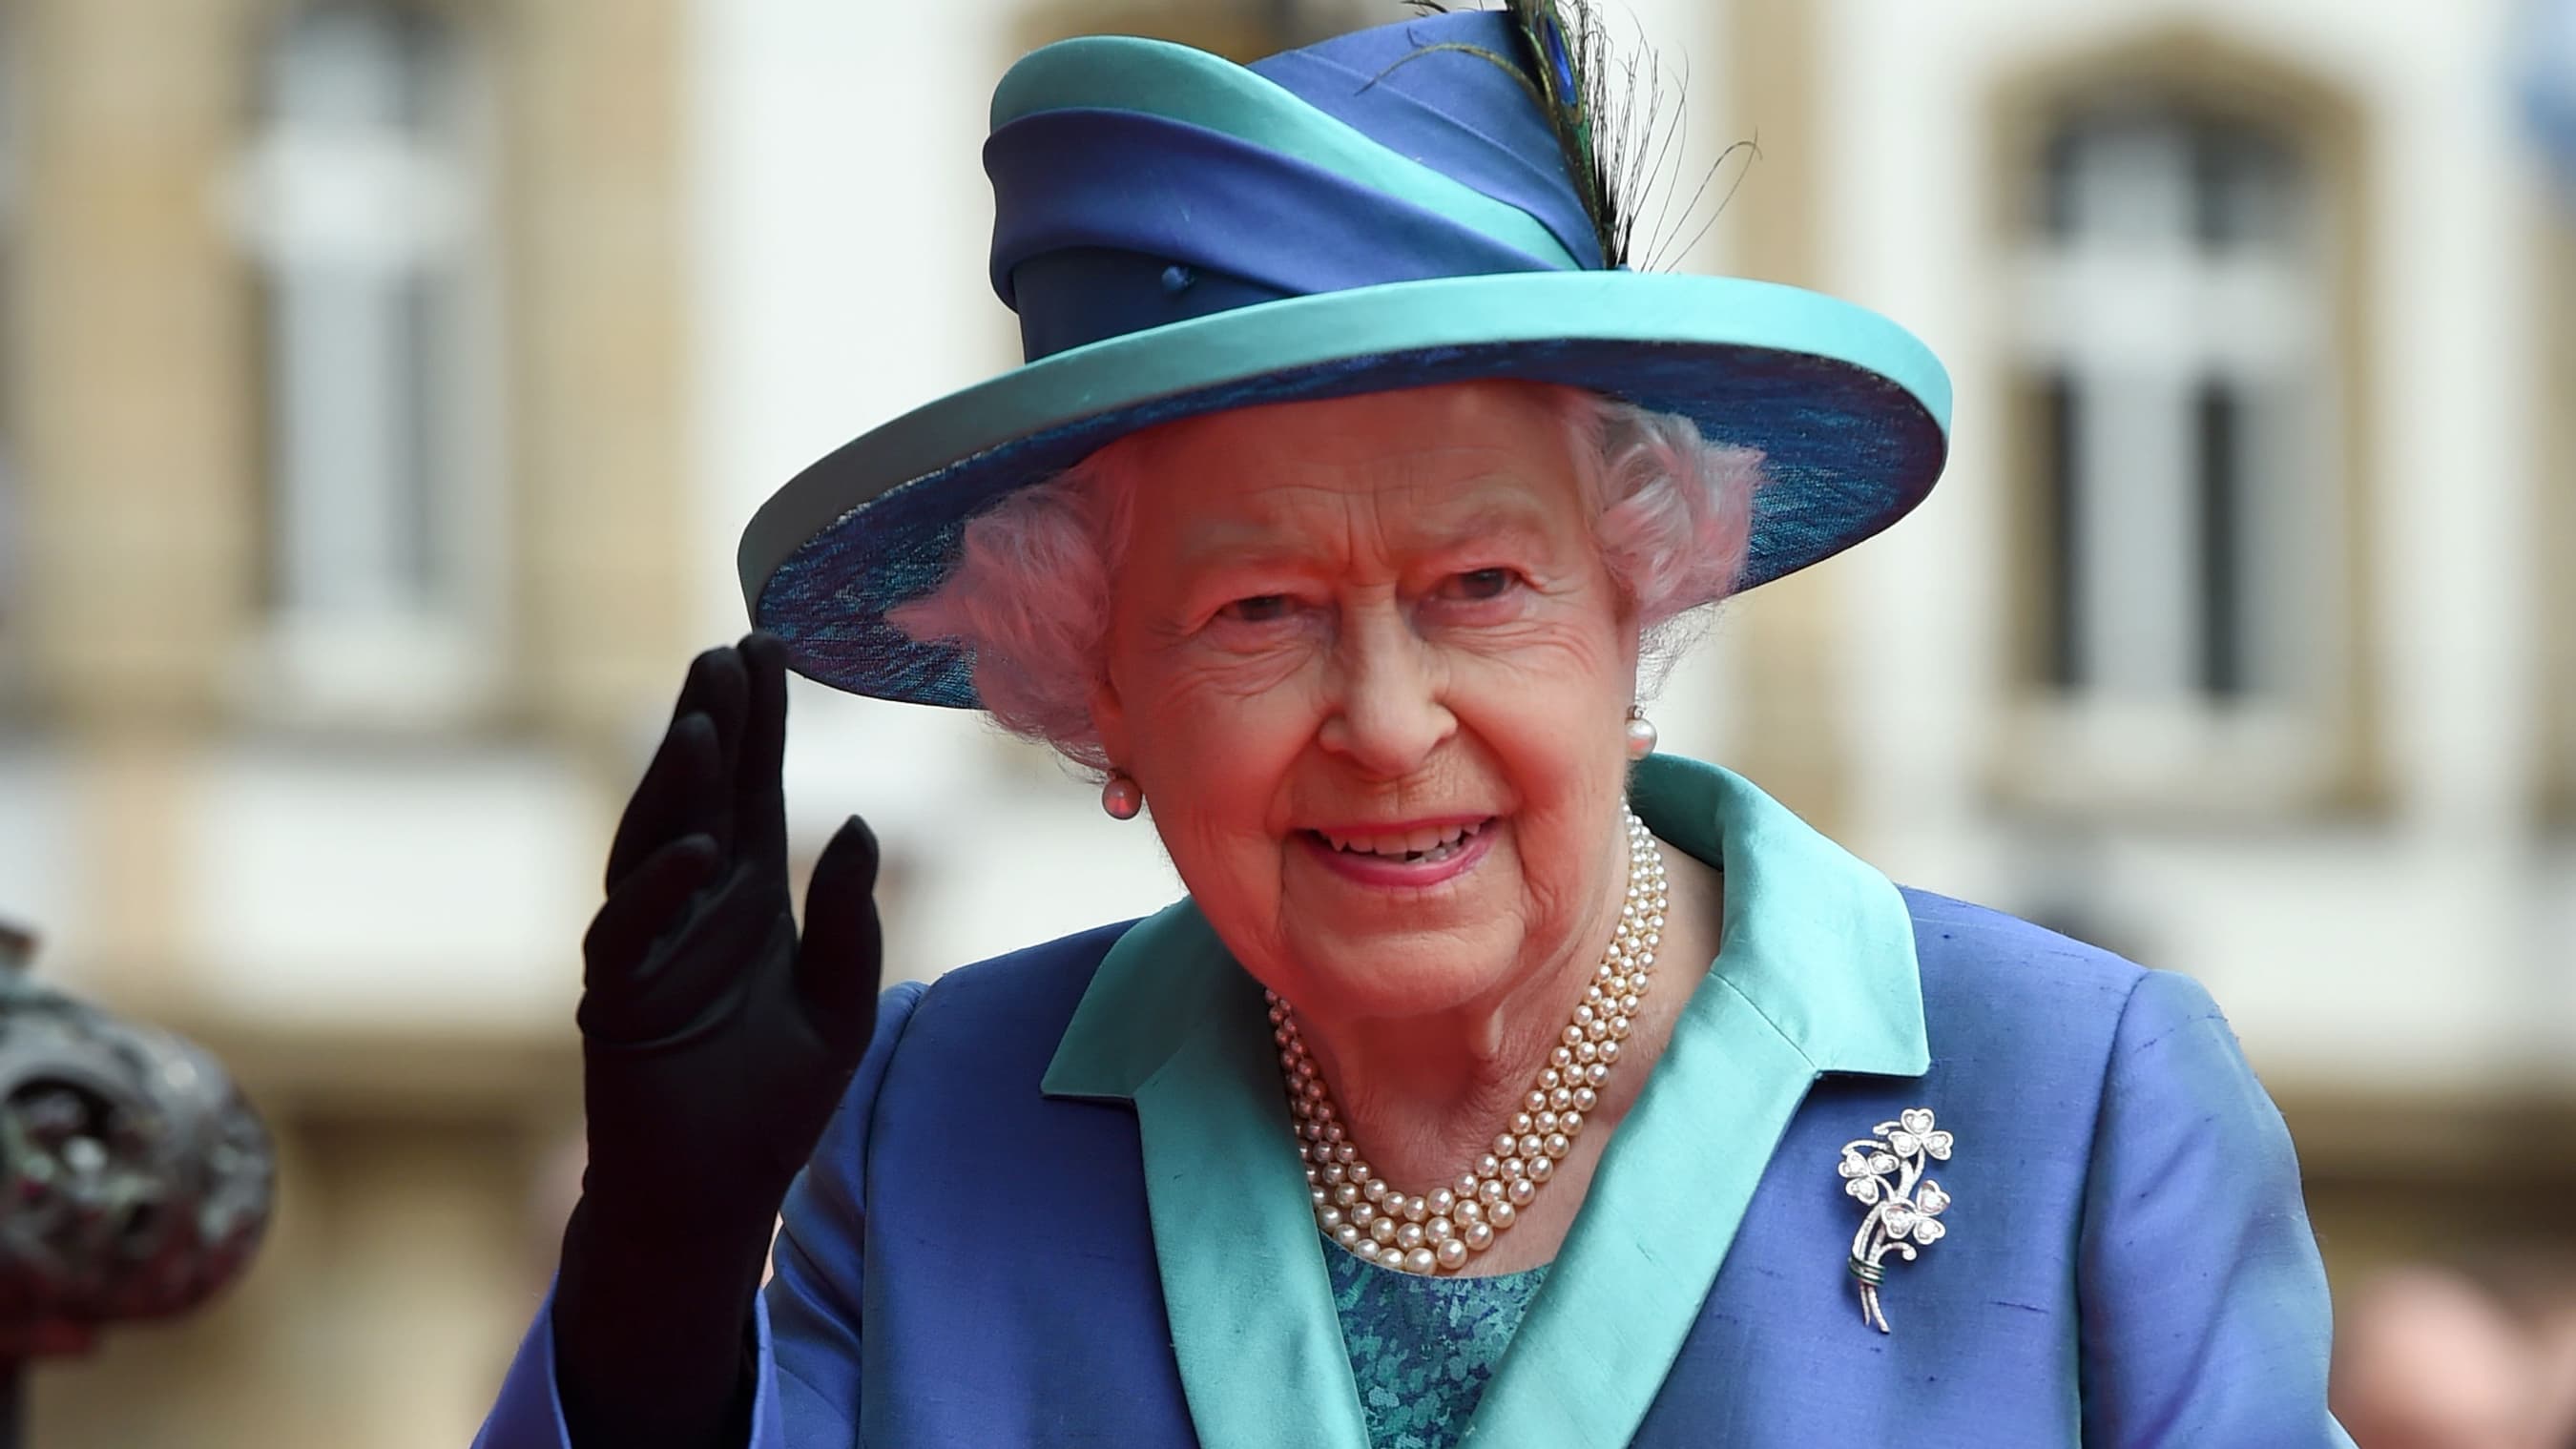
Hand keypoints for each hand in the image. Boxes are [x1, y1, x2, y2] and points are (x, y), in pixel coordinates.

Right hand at [554, 633, 882, 1448]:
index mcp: (749, 897)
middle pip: (699, 800)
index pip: (754, 790)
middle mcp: (693, 907)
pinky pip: (627, 933)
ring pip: (652, 846)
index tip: (767, 644)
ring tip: (707, 720)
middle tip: (727, 653)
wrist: (718, 1193)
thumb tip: (863, 824)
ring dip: (677, 785)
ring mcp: (648, 948)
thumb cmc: (776, 1100)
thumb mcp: (843, 1006)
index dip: (760, 722)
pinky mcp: (617, 1002)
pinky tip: (701, 847)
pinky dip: (660, 890)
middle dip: (712, 725)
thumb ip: (854, 922)